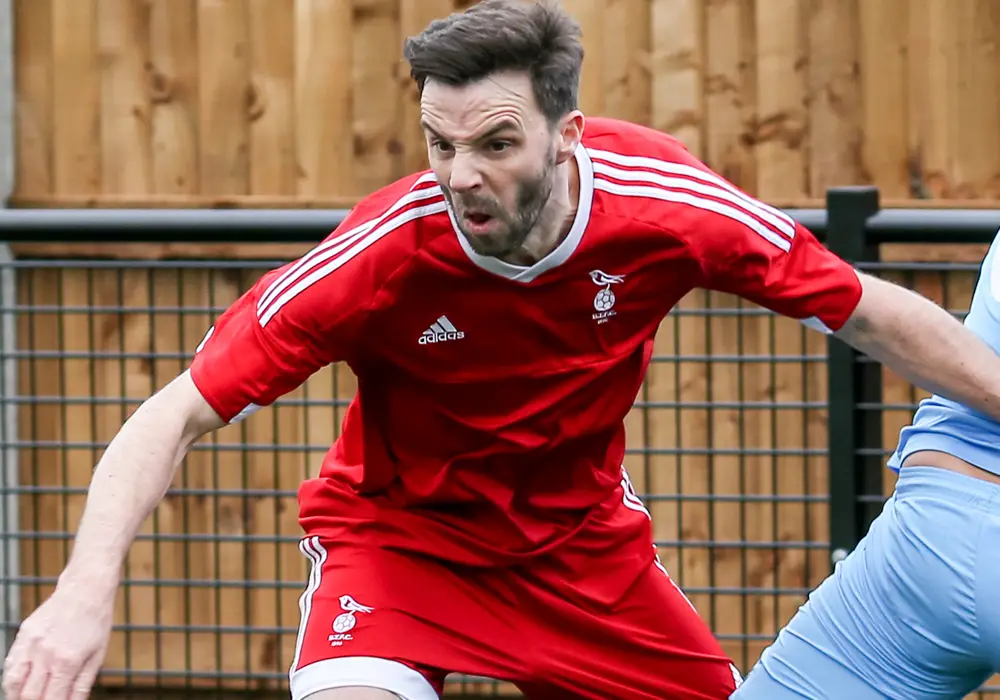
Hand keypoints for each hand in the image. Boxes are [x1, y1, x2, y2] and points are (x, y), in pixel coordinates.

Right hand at [2, 581, 114, 699]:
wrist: (85, 590)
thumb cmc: (96, 623)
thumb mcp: (97, 656)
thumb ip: (81, 685)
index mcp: (68, 662)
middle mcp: (46, 655)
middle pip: (29, 696)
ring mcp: (31, 644)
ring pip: (12, 683)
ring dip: (15, 697)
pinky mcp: (23, 635)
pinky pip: (9, 664)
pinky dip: (10, 680)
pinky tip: (16, 686)